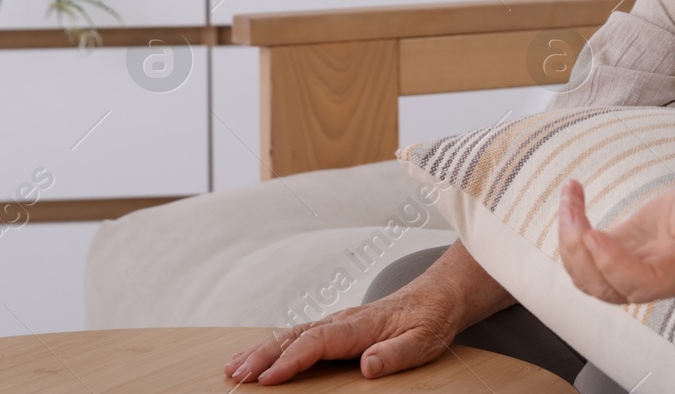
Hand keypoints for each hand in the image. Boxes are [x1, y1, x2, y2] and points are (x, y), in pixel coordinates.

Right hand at [221, 239, 510, 383]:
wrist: (441, 296)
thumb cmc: (432, 319)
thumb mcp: (424, 341)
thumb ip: (396, 354)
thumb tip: (367, 365)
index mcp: (362, 325)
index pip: (320, 342)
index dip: (292, 360)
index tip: (269, 377)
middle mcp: (344, 320)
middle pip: (296, 336)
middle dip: (264, 355)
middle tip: (237, 375)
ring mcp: (338, 322)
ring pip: (293, 334)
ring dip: (262, 350)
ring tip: (234, 368)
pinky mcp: (337, 328)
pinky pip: (299, 336)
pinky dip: (274, 346)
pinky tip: (257, 357)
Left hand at [558, 174, 674, 303]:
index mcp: (674, 273)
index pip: (636, 283)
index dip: (611, 265)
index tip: (594, 234)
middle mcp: (647, 279)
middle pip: (601, 285)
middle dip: (578, 251)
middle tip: (572, 208)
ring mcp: (628, 266)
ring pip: (586, 273)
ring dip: (568, 239)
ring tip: (570, 197)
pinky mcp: (617, 249)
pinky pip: (585, 252)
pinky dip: (572, 228)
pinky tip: (573, 197)